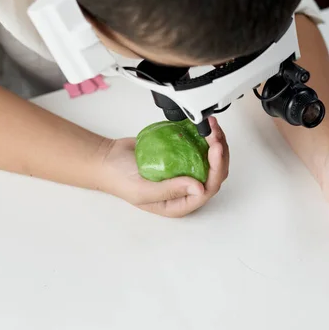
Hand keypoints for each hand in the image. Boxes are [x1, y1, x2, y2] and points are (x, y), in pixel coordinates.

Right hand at [98, 117, 228, 217]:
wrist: (108, 159)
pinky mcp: (182, 156)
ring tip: (212, 127)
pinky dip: (204, 137)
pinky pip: (200, 148)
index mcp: (179, 203)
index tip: (215, 148)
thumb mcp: (142, 190)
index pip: (207, 189)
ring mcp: (185, 171)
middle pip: (214, 174)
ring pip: (211, 160)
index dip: (216, 169)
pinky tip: (204, 126)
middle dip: (220, 153)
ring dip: (215, 143)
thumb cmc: (120, 179)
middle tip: (215, 134)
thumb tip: (198, 187)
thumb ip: (170, 190)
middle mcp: (185, 189)